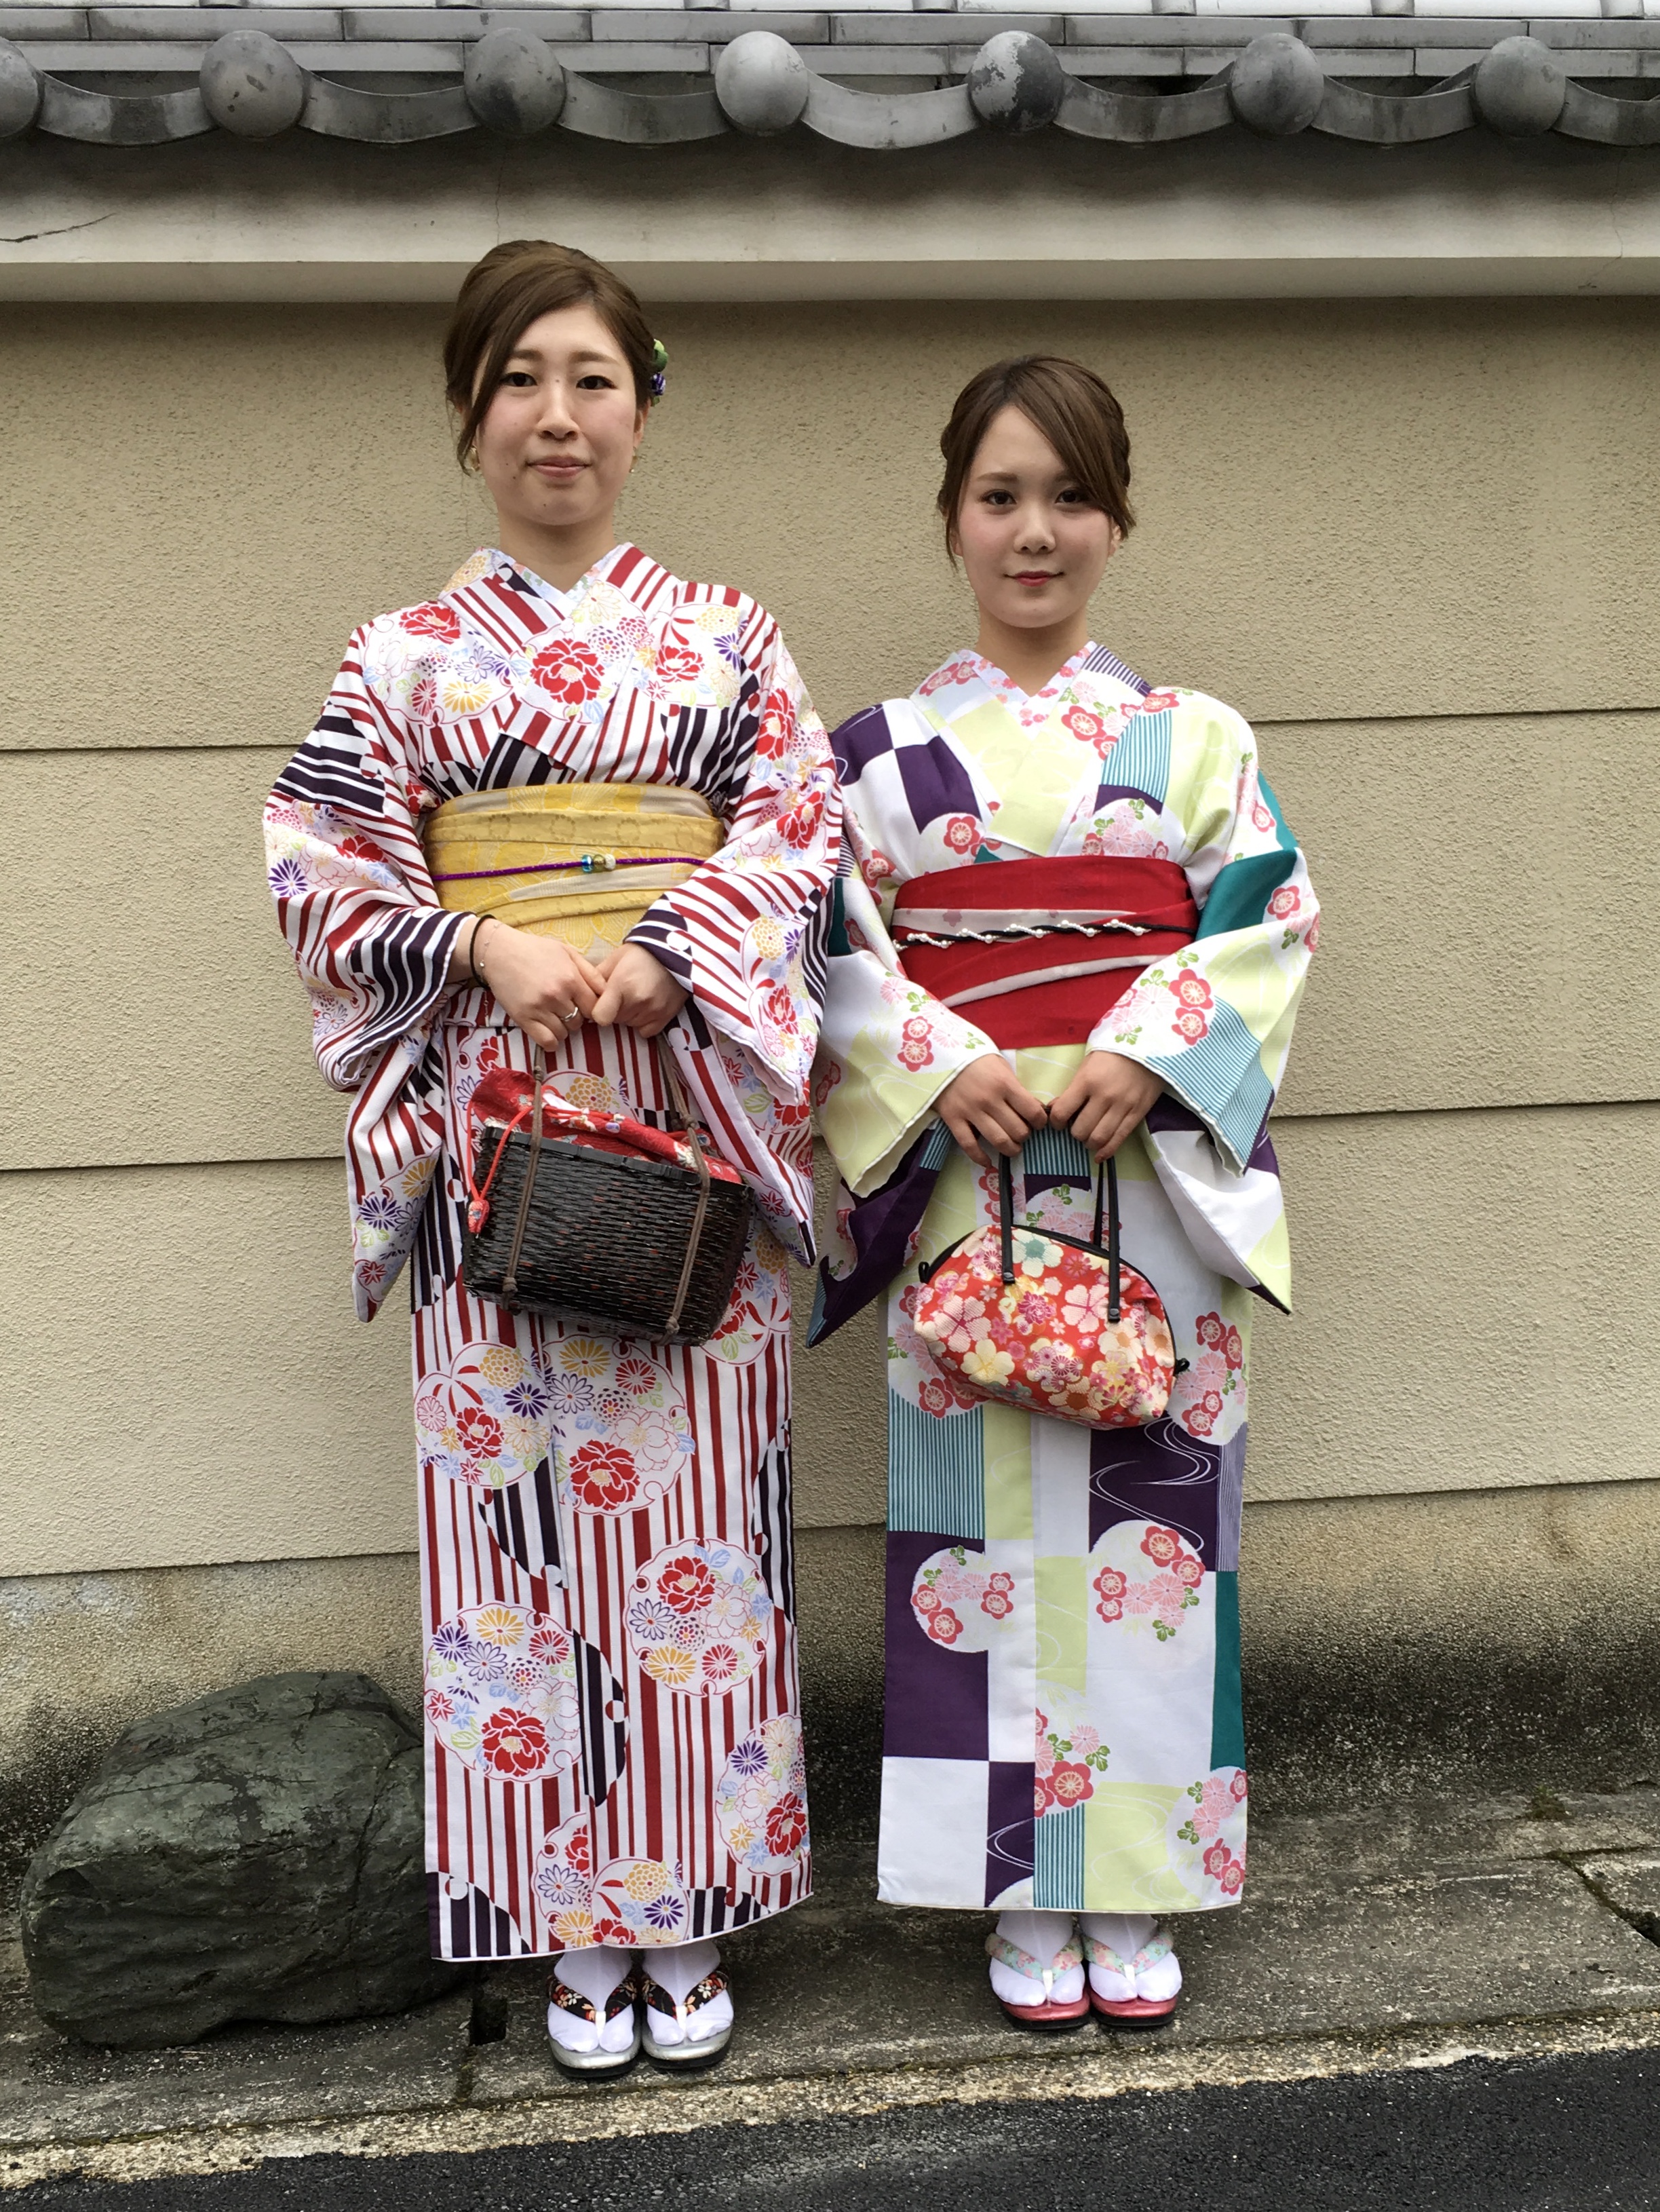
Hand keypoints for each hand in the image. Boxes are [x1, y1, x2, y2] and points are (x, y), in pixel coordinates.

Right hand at [473, 920, 603, 1052]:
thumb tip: (608, 991)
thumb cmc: (535, 950)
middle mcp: (557, 995)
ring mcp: (539, 1008)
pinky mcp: (523, 1018)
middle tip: (565, 1008)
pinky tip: (549, 1033)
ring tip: (554, 1017)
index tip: (583, 1005)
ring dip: (562, 1029)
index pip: (594, 1007)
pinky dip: (551, 1042)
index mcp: (571, 979)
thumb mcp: (567, 953)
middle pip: (579, 1022)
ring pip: (564, 1033)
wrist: (499, 952)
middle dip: (576, 1017)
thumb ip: (590, 972)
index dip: (591, 1008)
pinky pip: (546, 1041)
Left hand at [589, 944, 689, 1037]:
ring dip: (629, 1015)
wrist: (677, 952)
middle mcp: (637, 1001)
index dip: (596, 1012)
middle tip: (623, 994)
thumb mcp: (616, 959)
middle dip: (614, 1010)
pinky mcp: (666, 1017)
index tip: (600, 1004)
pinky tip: (647, 1007)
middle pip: (614, 1020)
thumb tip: (583, 993)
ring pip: (629, 1025)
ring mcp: (653, 1011)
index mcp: (621, 985)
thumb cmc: (642, 953)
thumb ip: (597, 977)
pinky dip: (644, 1023)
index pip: (600, 1017)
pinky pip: (646, 1031)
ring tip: (637, 996)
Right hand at [934, 1054, 1047, 1168]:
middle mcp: (990, 1100)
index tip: (1038, 1123)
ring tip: (1012, 1148)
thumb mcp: (1001, 1067)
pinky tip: (987, 1161)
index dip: (1040, 1121)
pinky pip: (969, 1145)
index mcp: (1005, 1084)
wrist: (940, 1055)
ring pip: (998, 1141)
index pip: (1032, 1111)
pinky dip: (980, 1157)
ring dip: (1010, 1149)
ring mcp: (970, 1111)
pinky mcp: (953, 1119)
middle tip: (1022, 1133)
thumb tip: (1033, 1110)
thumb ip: (1016, 1089)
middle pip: (1017, 1130)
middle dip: (1025, 1135)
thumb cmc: (976, 1060)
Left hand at [1048, 1051, 1162, 1161]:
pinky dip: (1107, 1151)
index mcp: (1086, 1081)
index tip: (1059, 1122)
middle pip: (1080, 1130)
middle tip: (1077, 1128)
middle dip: (1074, 1134)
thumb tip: (1056, 1109)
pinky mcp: (1138, 1114)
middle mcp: (1103, 1097)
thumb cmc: (1112, 1054)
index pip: (1062, 1112)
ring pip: (1098, 1139)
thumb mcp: (1087, 1065)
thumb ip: (1073, 1089)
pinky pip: (1119, 1139)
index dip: (1056, 1122)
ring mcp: (1122, 1107)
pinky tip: (1099, 1155)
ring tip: (1089, 1138)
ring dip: (1089, 1143)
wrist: (1149, 1047)